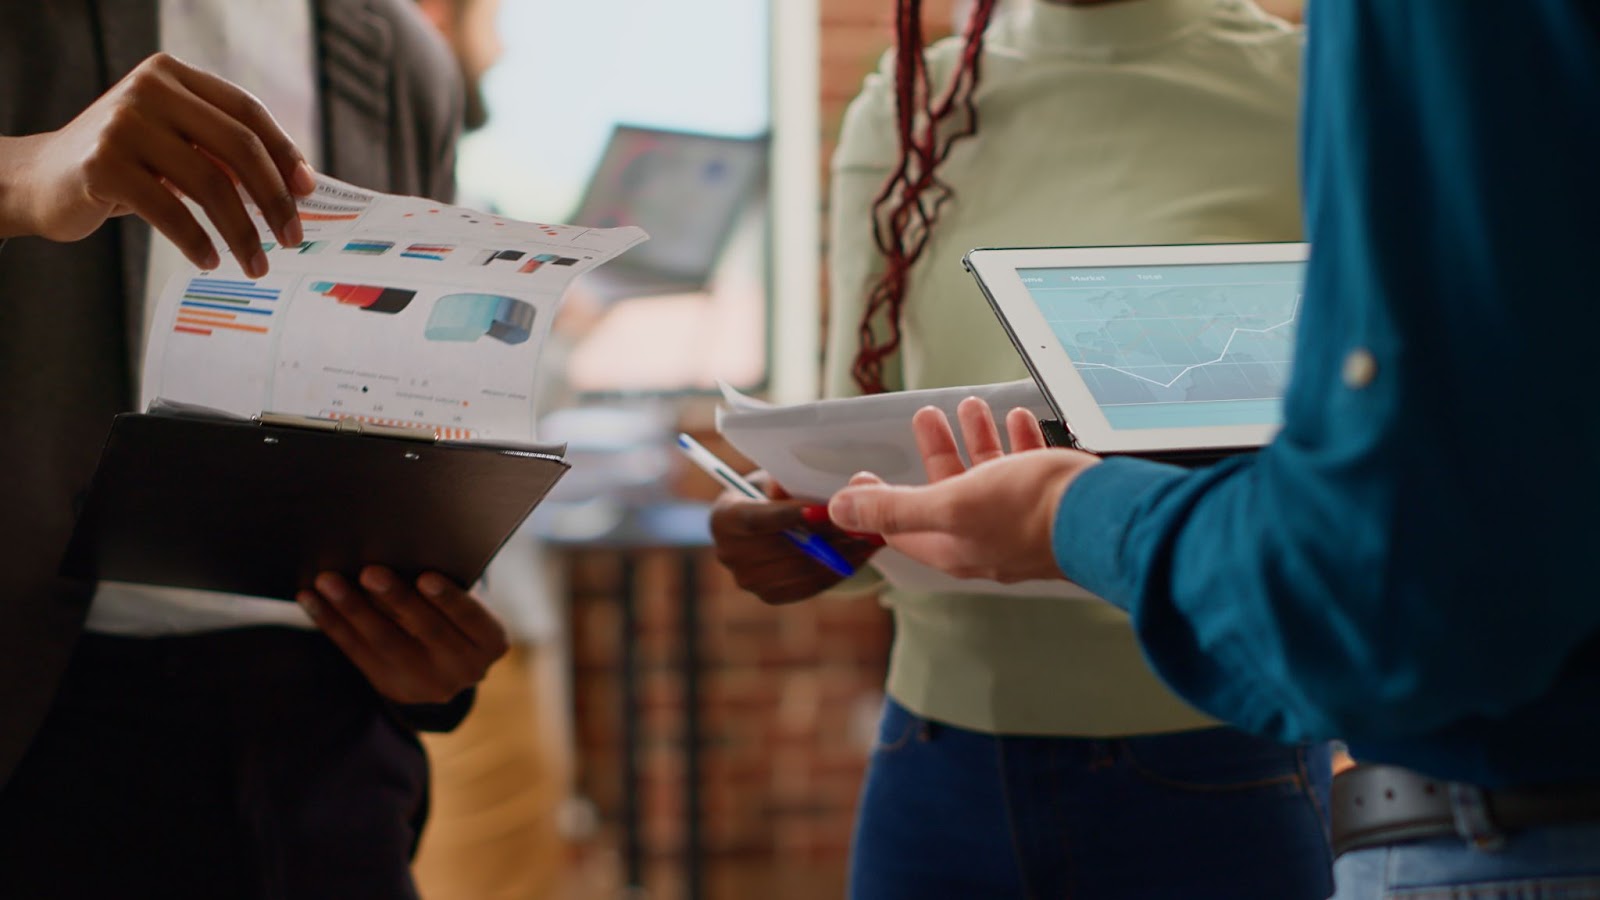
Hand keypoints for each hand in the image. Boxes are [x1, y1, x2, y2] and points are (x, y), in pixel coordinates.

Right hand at [1, 52, 314, 274]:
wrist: (41, 178)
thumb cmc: (126, 165)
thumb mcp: (175, 145)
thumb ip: (222, 152)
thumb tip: (296, 188)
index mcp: (174, 76)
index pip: (248, 113)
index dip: (284, 154)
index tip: (308, 193)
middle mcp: (150, 89)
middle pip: (238, 147)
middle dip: (274, 199)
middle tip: (291, 239)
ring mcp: (123, 124)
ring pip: (210, 184)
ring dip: (241, 232)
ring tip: (255, 263)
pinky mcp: (103, 165)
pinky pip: (171, 211)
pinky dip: (198, 241)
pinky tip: (211, 260)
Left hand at [297, 566, 509, 704]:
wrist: (446, 668)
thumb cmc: (456, 613)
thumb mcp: (466, 607)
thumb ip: (445, 587)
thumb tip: (396, 552)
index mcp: (491, 643)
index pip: (471, 618)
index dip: (449, 598)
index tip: (425, 576)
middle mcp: (465, 669)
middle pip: (426, 630)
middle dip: (395, 599)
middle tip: (369, 571)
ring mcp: (427, 684)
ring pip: (385, 642)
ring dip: (352, 609)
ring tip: (327, 581)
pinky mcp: (391, 686)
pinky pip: (356, 652)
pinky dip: (332, 623)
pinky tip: (311, 599)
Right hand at [710, 471, 882, 603]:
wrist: (763, 525)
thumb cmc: (771, 494)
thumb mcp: (772, 479)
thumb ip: (781, 483)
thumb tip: (785, 488)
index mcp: (723, 519)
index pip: (756, 520)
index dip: (790, 515)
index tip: (825, 509)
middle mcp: (730, 554)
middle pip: (784, 548)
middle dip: (827, 534)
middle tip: (863, 522)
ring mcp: (749, 580)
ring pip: (803, 568)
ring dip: (841, 553)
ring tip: (870, 536)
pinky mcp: (772, 596)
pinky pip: (811, 585)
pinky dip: (839, 569)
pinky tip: (861, 554)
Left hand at [827, 397, 1101, 583]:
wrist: (1103, 515)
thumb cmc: (1027, 512)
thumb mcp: (949, 504)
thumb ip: (894, 507)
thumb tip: (840, 509)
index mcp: (954, 546)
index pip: (901, 528)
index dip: (877, 501)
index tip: (864, 474)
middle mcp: (984, 538)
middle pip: (946, 493)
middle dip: (934, 452)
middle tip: (925, 416)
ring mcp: (1019, 522)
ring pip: (988, 475)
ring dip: (976, 438)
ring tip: (968, 406)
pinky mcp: (1049, 504)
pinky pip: (1027, 469)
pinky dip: (1017, 441)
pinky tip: (1016, 418)